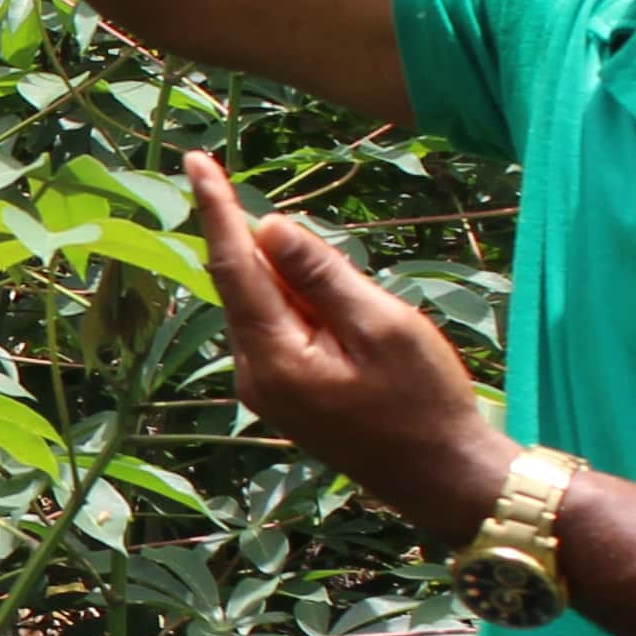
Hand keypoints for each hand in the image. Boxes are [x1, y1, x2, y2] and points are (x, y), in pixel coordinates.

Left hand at [182, 151, 510, 545]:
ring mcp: (265, 389)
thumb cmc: (423, 401)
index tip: (195, 159)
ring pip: (263, 306)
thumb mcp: (381, 326)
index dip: (216, 208)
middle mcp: (254, 374)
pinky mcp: (283, 394)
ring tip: (356, 306)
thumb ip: (321, 276)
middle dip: (264, 244)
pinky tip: (343, 318)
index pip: (233, 266)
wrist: (440, 476)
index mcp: (273, 357)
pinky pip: (278, 330)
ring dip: (292, 280)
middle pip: (246, 284)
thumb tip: (267, 227)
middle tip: (317, 245)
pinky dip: (298, 305)